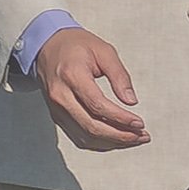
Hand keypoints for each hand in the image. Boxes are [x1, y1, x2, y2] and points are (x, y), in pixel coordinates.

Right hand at [34, 27, 148, 148]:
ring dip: (112, 143)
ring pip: (85, 137)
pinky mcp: (57, 116)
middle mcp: (61, 95)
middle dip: (120, 136)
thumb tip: (131, 101)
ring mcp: (57, 109)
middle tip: (141, 136)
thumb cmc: (75, 46)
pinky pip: (78, 137)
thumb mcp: (103, 50)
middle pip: (91, 126)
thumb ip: (119, 75)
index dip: (120, 118)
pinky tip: (116, 139)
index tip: (139, 123)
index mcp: (72, 75)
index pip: (97, 105)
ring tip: (134, 139)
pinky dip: (99, 143)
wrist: (47, 47)